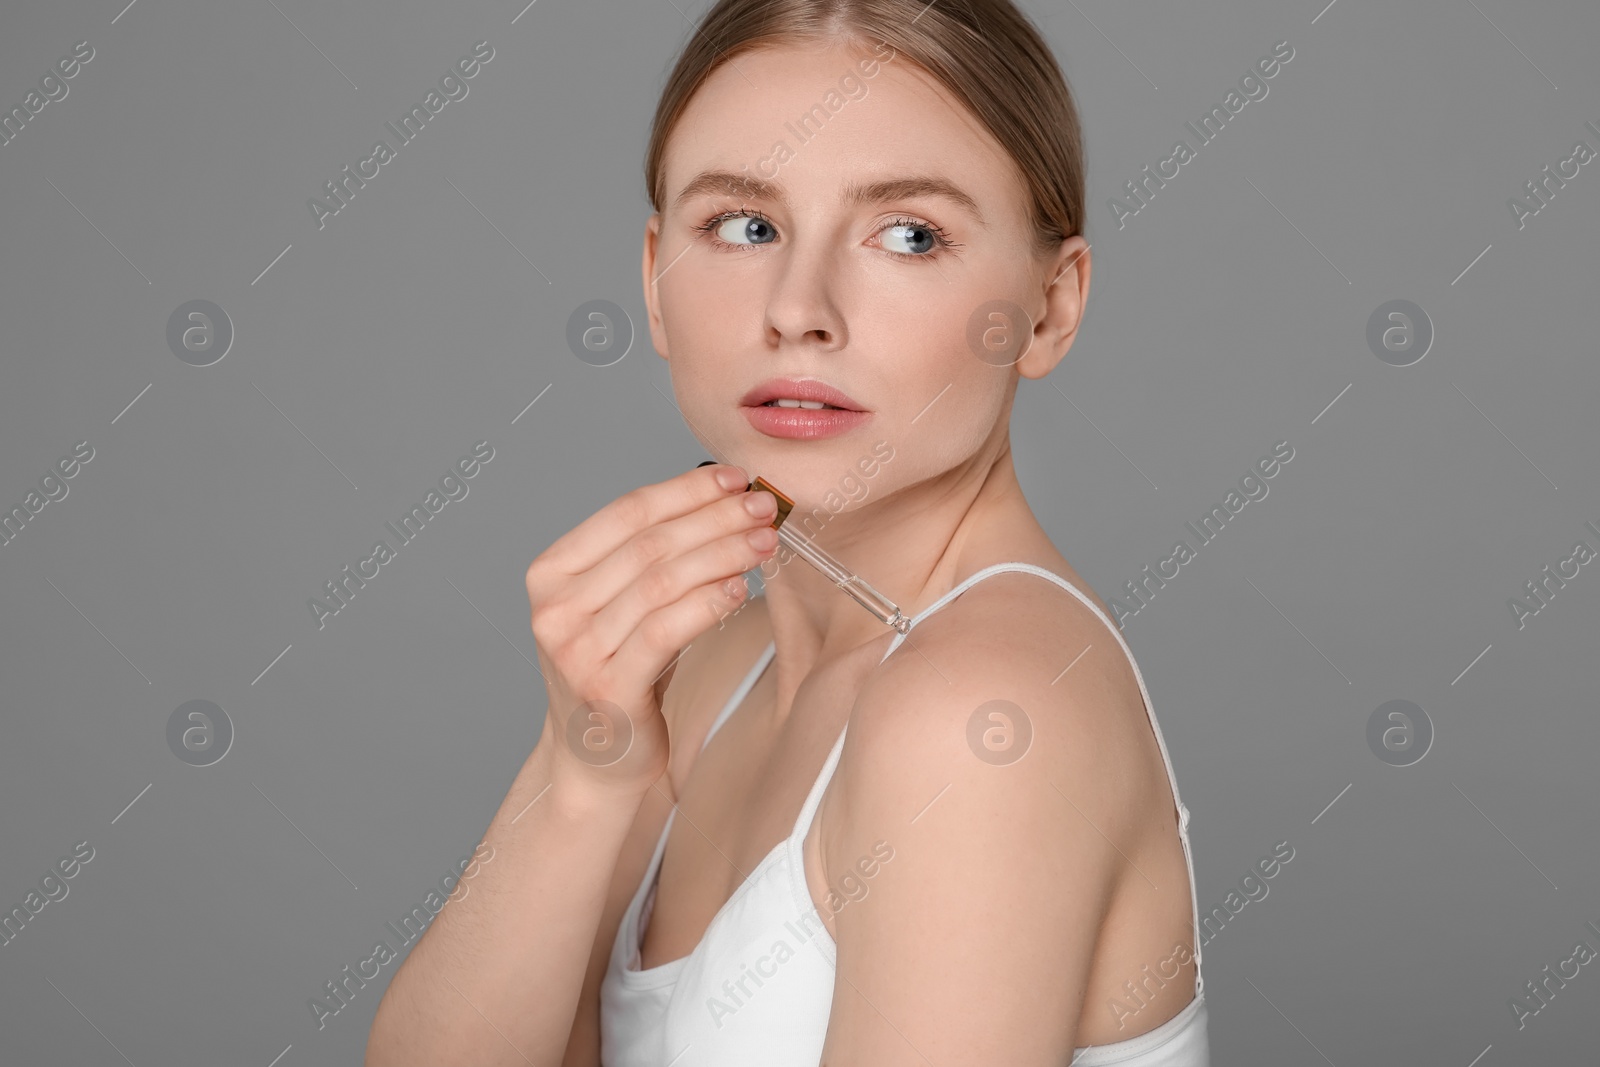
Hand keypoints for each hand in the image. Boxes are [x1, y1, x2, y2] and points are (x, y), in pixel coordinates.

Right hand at [527, 463, 778, 798]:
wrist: (595, 758)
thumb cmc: (618, 672)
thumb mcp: (619, 605)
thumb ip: (649, 557)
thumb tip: (722, 499)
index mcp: (551, 574)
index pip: (626, 513)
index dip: (685, 490)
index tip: (733, 478)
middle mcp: (555, 609)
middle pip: (649, 544)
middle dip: (714, 518)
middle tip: (761, 508)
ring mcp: (575, 651)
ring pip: (662, 582)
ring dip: (722, 554)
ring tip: (763, 543)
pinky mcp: (607, 689)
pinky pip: (665, 631)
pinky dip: (707, 602)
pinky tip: (739, 588)